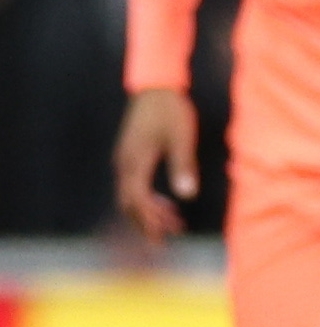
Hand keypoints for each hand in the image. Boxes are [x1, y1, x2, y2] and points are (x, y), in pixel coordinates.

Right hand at [112, 89, 198, 244]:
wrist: (156, 87)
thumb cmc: (172, 111)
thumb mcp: (182, 137)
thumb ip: (184, 165)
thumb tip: (187, 195)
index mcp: (136, 161)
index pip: (137, 200)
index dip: (149, 220)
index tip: (164, 235)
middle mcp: (125, 164)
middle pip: (130, 203)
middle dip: (147, 223)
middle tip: (167, 239)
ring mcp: (125, 160)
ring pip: (131, 196)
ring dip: (149, 212)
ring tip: (174, 225)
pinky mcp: (131, 156)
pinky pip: (135, 185)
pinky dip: (148, 199)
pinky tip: (167, 204)